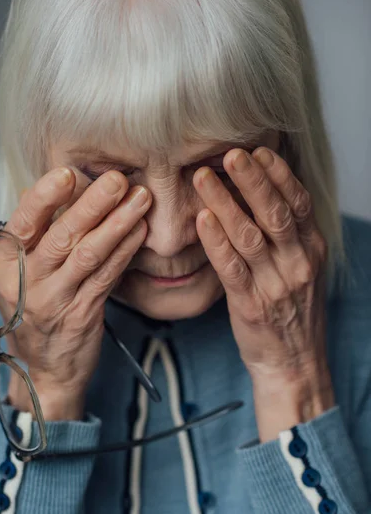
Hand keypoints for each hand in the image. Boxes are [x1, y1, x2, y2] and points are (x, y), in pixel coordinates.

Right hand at [0, 167, 151, 419]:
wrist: (43, 368)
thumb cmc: (34, 306)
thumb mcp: (21, 272)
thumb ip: (38, 233)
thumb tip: (57, 186)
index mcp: (5, 264)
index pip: (23, 223)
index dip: (46, 197)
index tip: (69, 173)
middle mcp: (26, 282)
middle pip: (62, 237)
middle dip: (94, 205)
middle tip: (119, 180)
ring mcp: (55, 301)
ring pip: (89, 255)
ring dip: (118, 224)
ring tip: (140, 199)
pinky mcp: (82, 314)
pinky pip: (107, 277)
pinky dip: (125, 251)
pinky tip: (140, 231)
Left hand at [193, 147, 334, 438]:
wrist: (295, 364)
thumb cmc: (292, 311)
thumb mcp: (301, 269)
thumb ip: (287, 236)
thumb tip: (258, 194)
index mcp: (312, 250)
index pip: (298, 203)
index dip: (278, 175)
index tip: (258, 150)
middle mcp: (298, 264)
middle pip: (276, 213)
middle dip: (252, 180)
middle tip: (230, 153)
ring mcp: (276, 285)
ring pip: (250, 236)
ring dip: (226, 203)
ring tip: (203, 177)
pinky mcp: (252, 306)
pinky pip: (232, 269)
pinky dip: (216, 242)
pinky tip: (202, 220)